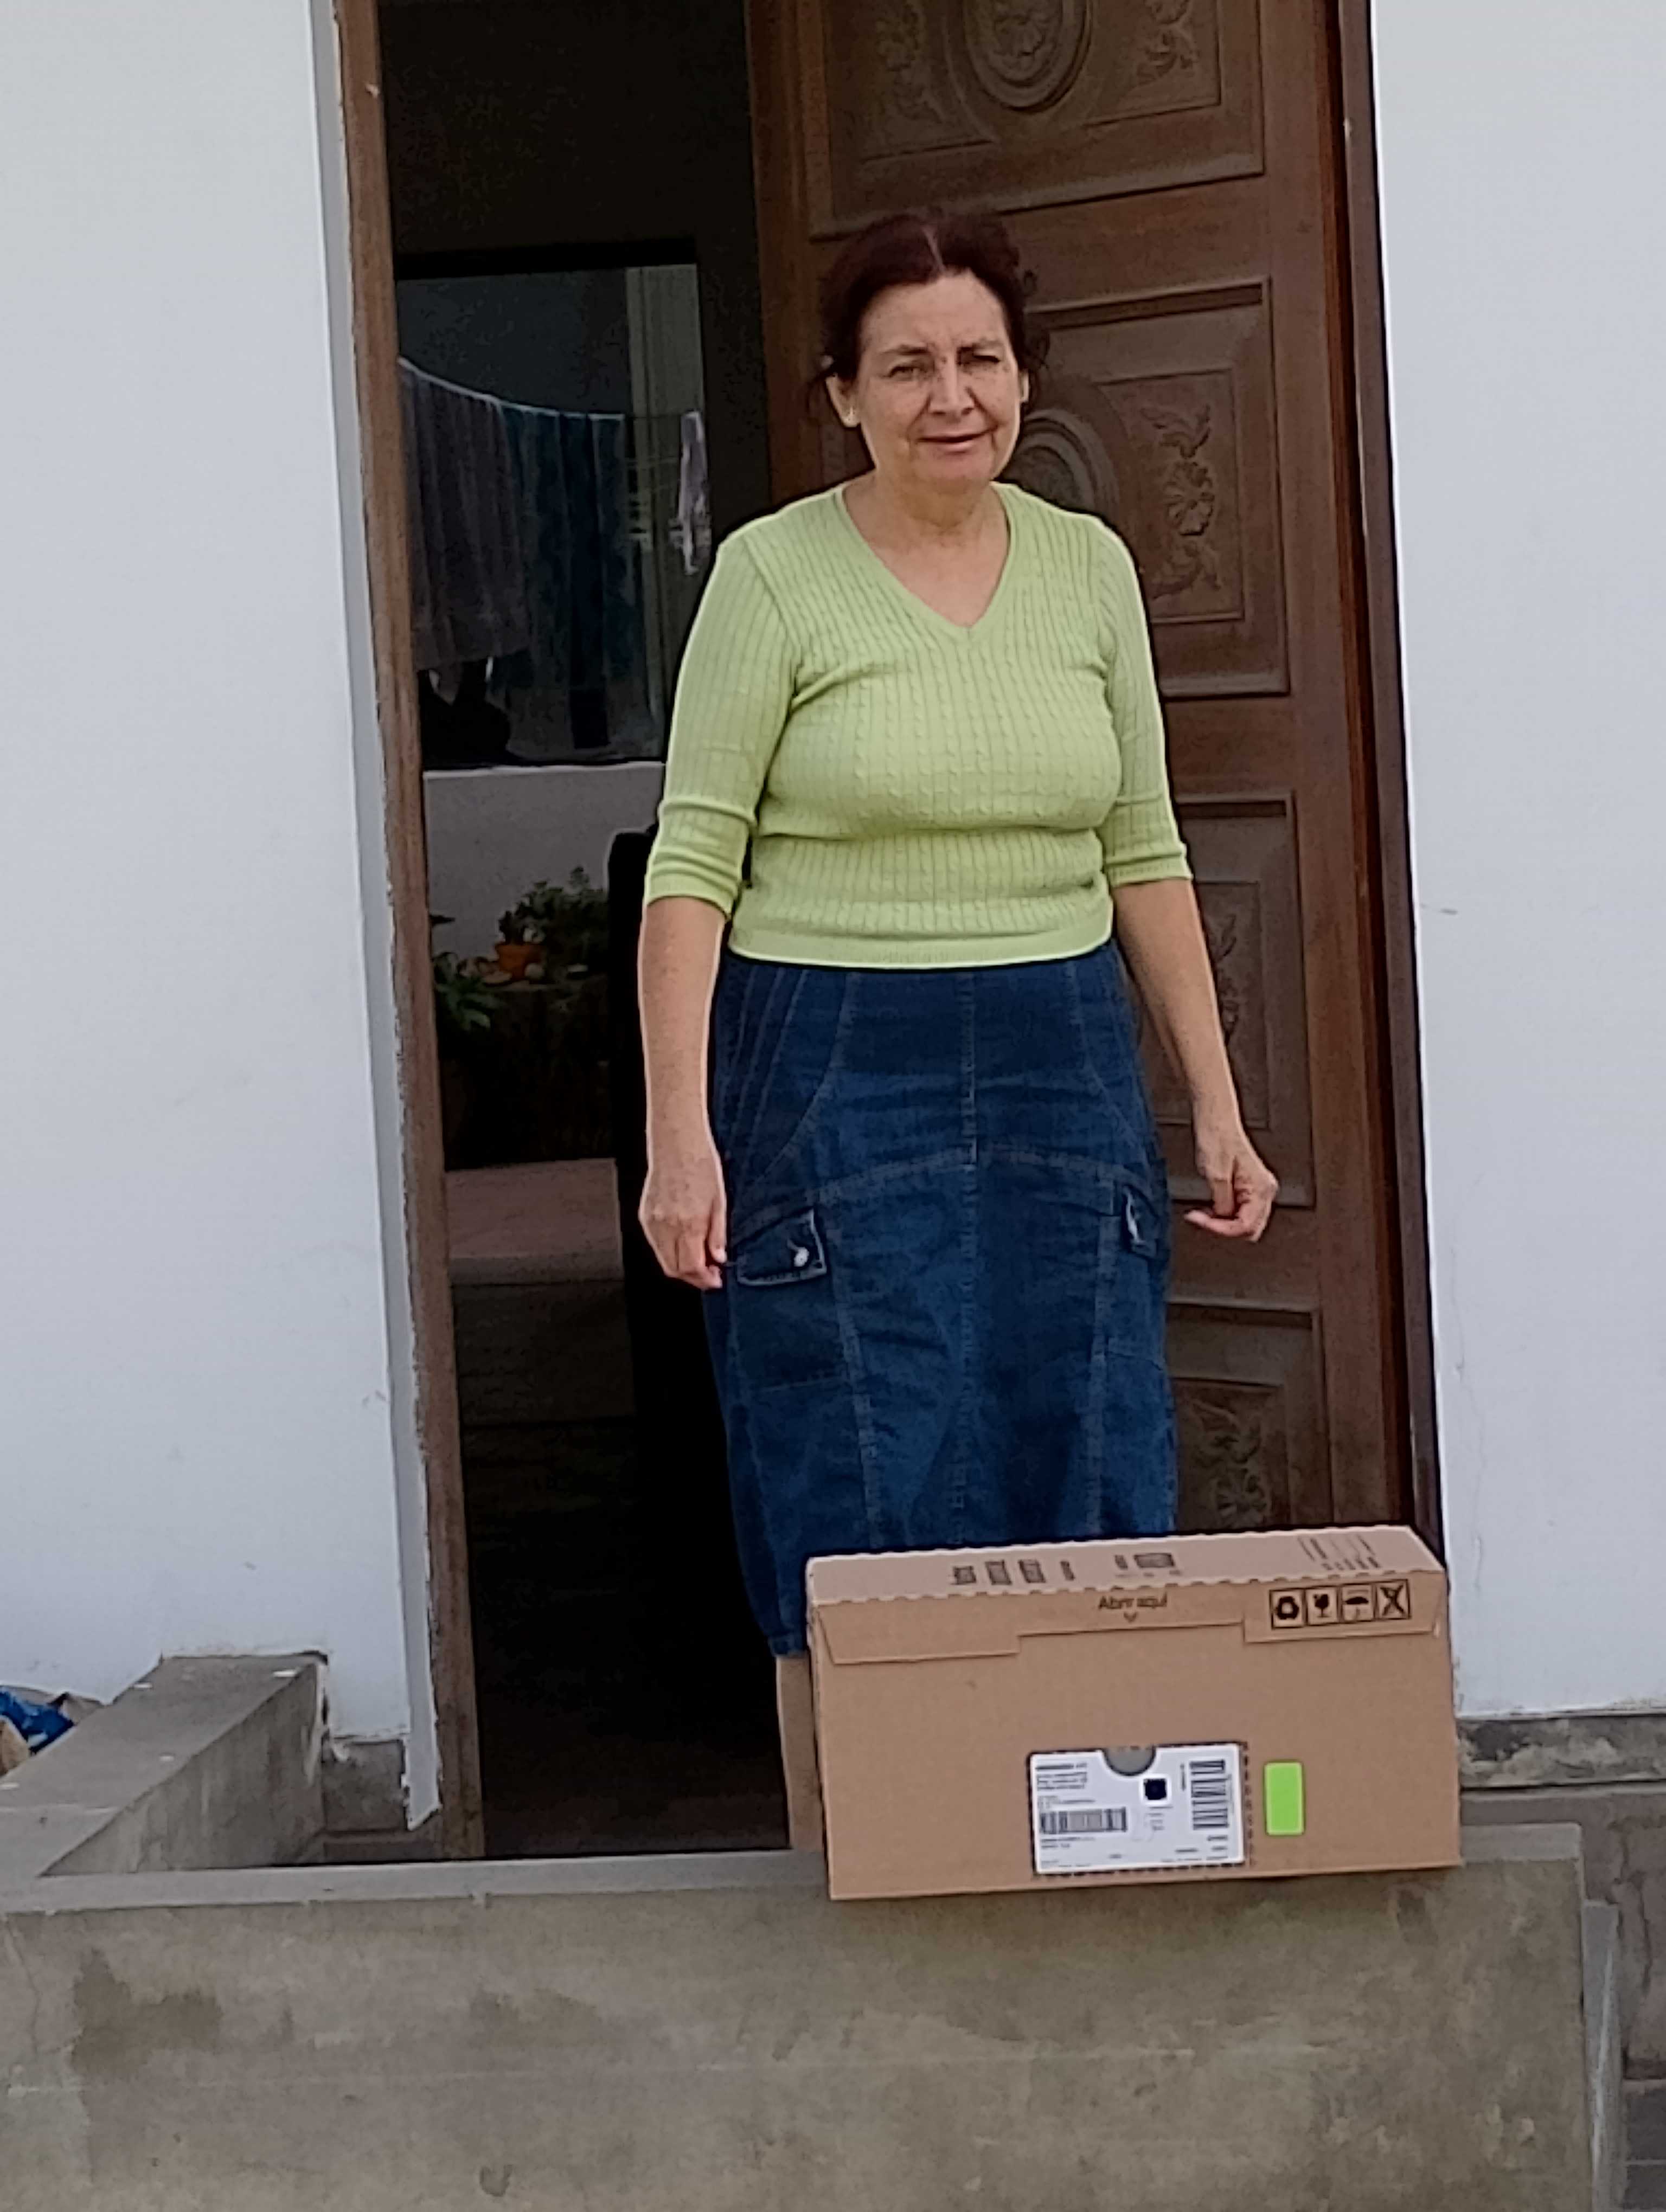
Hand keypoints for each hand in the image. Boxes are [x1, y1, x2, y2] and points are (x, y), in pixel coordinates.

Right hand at [639, 1125, 728, 1289]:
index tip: (715, 1279)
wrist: (676, 1141)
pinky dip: (668, 1251)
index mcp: (688, 1223)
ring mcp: (651, 1221)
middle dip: (692, 1278)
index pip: (692, 1267)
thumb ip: (717, 1233)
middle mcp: (666, 1226)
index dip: (704, 1279)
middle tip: (708, 1274)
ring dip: (680, 1266)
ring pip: (662, 1259)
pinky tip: (683, 1244)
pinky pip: (655, 1244)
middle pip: (674, 1269)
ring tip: (698, 1260)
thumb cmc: (700, 1164)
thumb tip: (718, 1257)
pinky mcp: (643, 1214)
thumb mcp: (719, 1200)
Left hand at [1186, 1114, 1277, 1242]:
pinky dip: (1225, 1214)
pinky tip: (1211, 1208)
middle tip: (1203, 1220)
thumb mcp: (1215, 1176)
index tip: (1202, 1222)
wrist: (1216, 1120)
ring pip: (1245, 1222)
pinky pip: (1240, 1211)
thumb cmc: (1217, 1139)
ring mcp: (1258, 1188)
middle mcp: (1264, 1190)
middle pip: (1249, 1228)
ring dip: (1224, 1223)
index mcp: (1261, 1188)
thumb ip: (1222, 1204)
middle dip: (1224, 1229)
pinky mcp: (1249, 1186)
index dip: (1221, 1229)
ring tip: (1204, 1213)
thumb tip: (1223, 1219)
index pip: (1246, 1226)